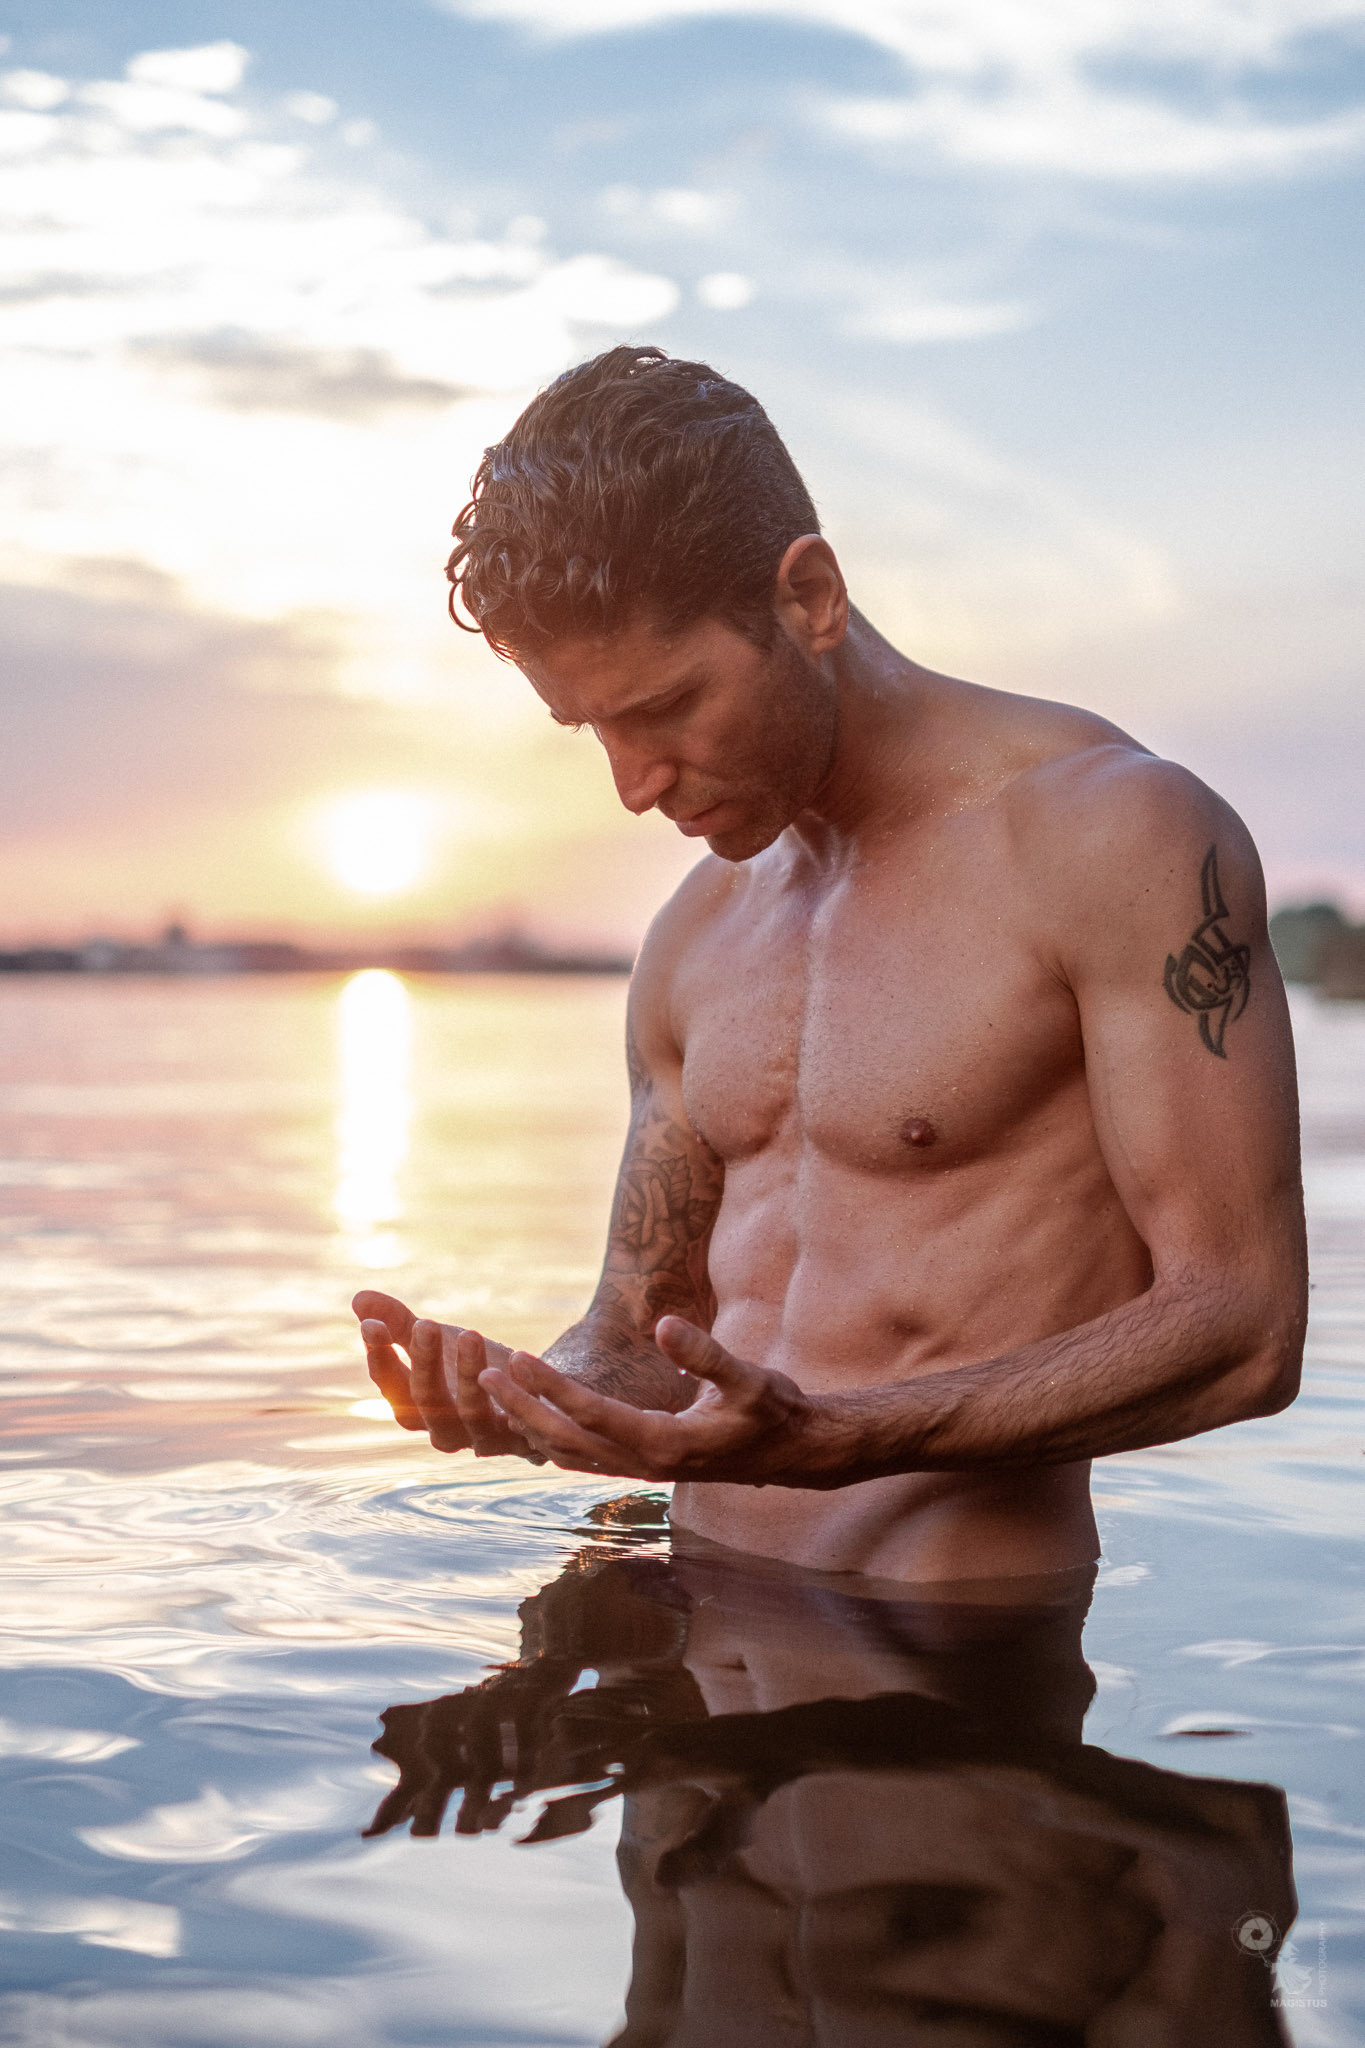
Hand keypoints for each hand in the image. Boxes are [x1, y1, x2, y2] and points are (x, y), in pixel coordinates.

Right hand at [352, 1289, 546, 1461]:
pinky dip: (522, 1392)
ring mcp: (488, 1437)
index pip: (393, 1389)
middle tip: (426, 1324)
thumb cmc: (473, 1370)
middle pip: (427, 1402)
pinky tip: (520, 1361)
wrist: (534, 1400)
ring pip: (473, 1414)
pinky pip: (524, 1420)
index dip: (381, 1359)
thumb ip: (401, 1324)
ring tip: (469, 1335)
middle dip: (424, 1363)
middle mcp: (449, 1430)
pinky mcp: (527, 1436)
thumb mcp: (439, 1344)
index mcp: (420, 1409)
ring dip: (469, 1374)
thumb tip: (358, 1298)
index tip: (373, 1326)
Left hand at [479, 1316, 823, 1484]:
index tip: (518, 1355)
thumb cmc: (773, 1411)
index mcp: (664, 1443)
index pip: (591, 1413)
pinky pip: (583, 1455)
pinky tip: (530, 1417)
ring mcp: (641, 1469)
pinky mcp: (643, 1465)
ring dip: (530, 1423)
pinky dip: (551, 1436)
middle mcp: (645, 1463)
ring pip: (569, 1453)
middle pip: (565, 1439)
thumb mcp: (748, 1377)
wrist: (792, 1452)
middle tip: (485, 1374)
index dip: (551, 1385)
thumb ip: (706, 1353)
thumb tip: (664, 1324)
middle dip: (522, 1408)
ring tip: (495, 1390)